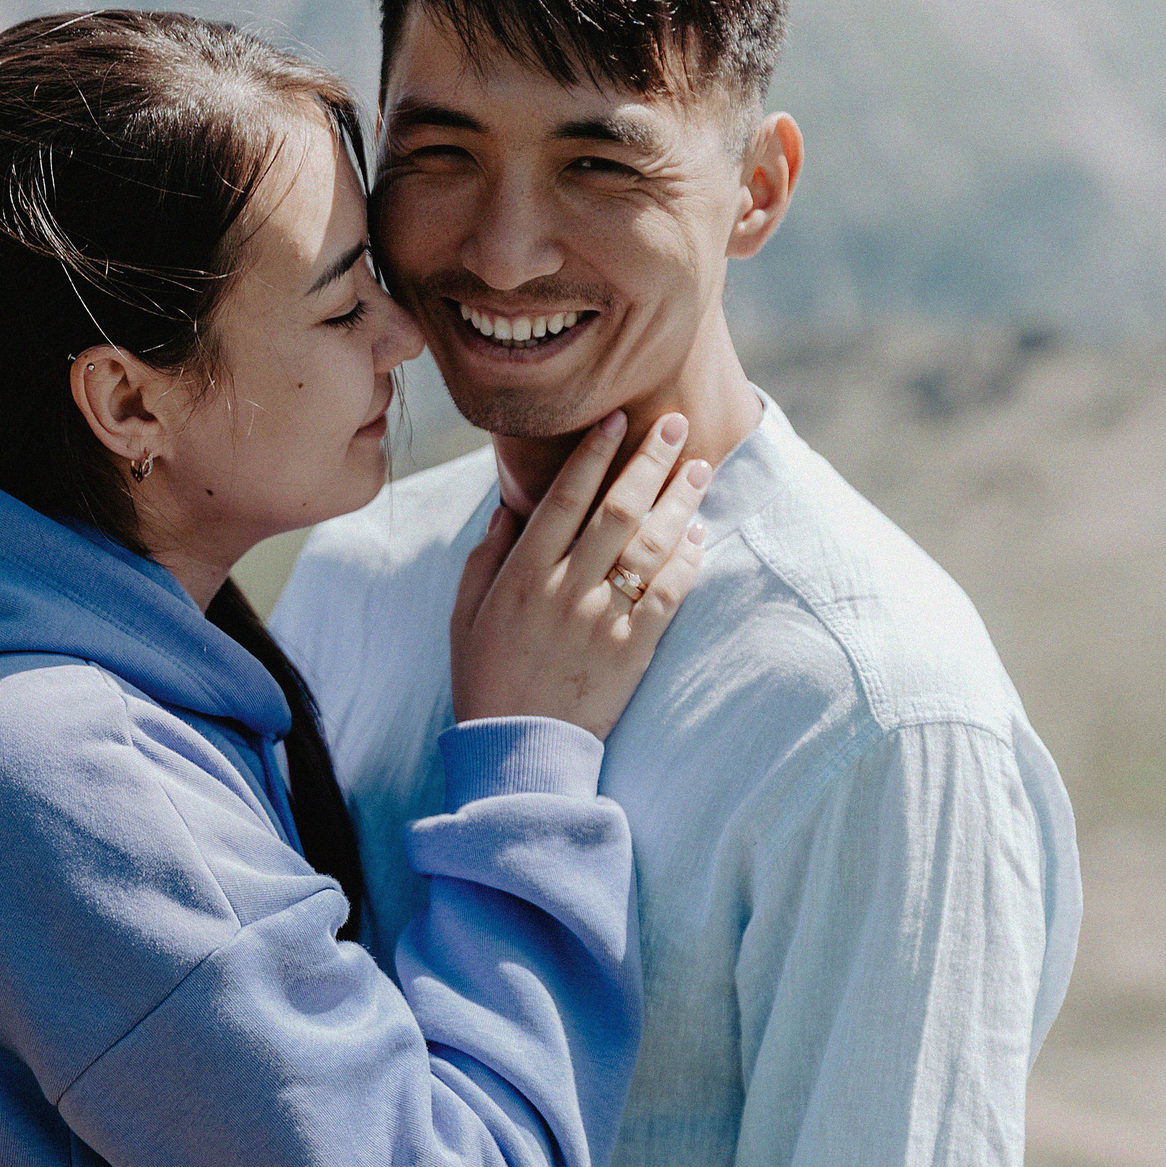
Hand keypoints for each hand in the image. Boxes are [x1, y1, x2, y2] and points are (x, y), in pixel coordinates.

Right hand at [450, 410, 711, 739]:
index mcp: (522, 575)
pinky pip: (669, 595)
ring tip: (699, 466)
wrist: (519, 748)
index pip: (565, 499)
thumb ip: (486, 556)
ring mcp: (603, 620)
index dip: (594, 454)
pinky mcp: (633, 650)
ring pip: (650, 546)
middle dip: (649, 461)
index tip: (617, 419)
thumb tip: (506, 506)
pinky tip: (699, 533)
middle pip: (618, 510)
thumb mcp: (465, 613)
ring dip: (679, 501)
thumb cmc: (486, 676)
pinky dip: (688, 560)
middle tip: (674, 422)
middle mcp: (565, 590)